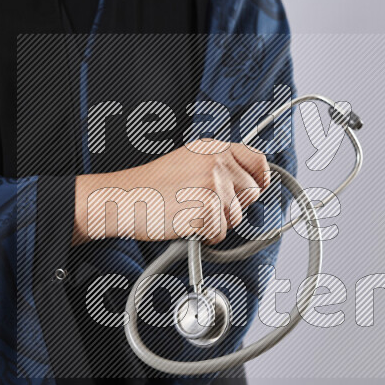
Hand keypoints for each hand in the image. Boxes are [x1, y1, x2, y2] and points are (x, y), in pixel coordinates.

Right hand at [73, 140, 270, 244]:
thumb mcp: (188, 162)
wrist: (123, 198)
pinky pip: (220, 233)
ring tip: (190, 213)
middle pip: (252, 193)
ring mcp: (213, 186)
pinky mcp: (206, 210)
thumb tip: (250, 185)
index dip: (261, 178)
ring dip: (217, 222)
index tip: (259, 187)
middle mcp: (217, 162)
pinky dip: (206, 236)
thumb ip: (218, 167)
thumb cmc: (151, 185)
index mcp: (213, 148)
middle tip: (206, 206)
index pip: (257, 161)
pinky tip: (186, 224)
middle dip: (234, 205)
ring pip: (237, 216)